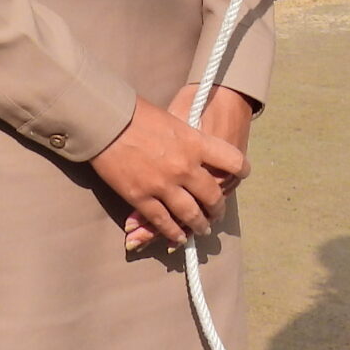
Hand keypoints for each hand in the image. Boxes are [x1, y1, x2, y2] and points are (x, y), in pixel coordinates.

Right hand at [89, 97, 246, 249]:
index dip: (241, 169)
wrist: (107, 121)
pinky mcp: (141, 198)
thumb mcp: (172, 119)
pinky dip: (173, 233)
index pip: (232, 161)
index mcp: (195, 143)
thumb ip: (188, 138)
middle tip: (217, 213)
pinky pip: (163, 222)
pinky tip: (178, 237)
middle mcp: (185, 167)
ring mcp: (164, 186)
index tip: (242, 174)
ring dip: (199, 225)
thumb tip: (195, 147)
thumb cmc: (137, 113)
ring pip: (190, 215)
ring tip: (202, 229)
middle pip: (212, 196)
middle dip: (217, 208)